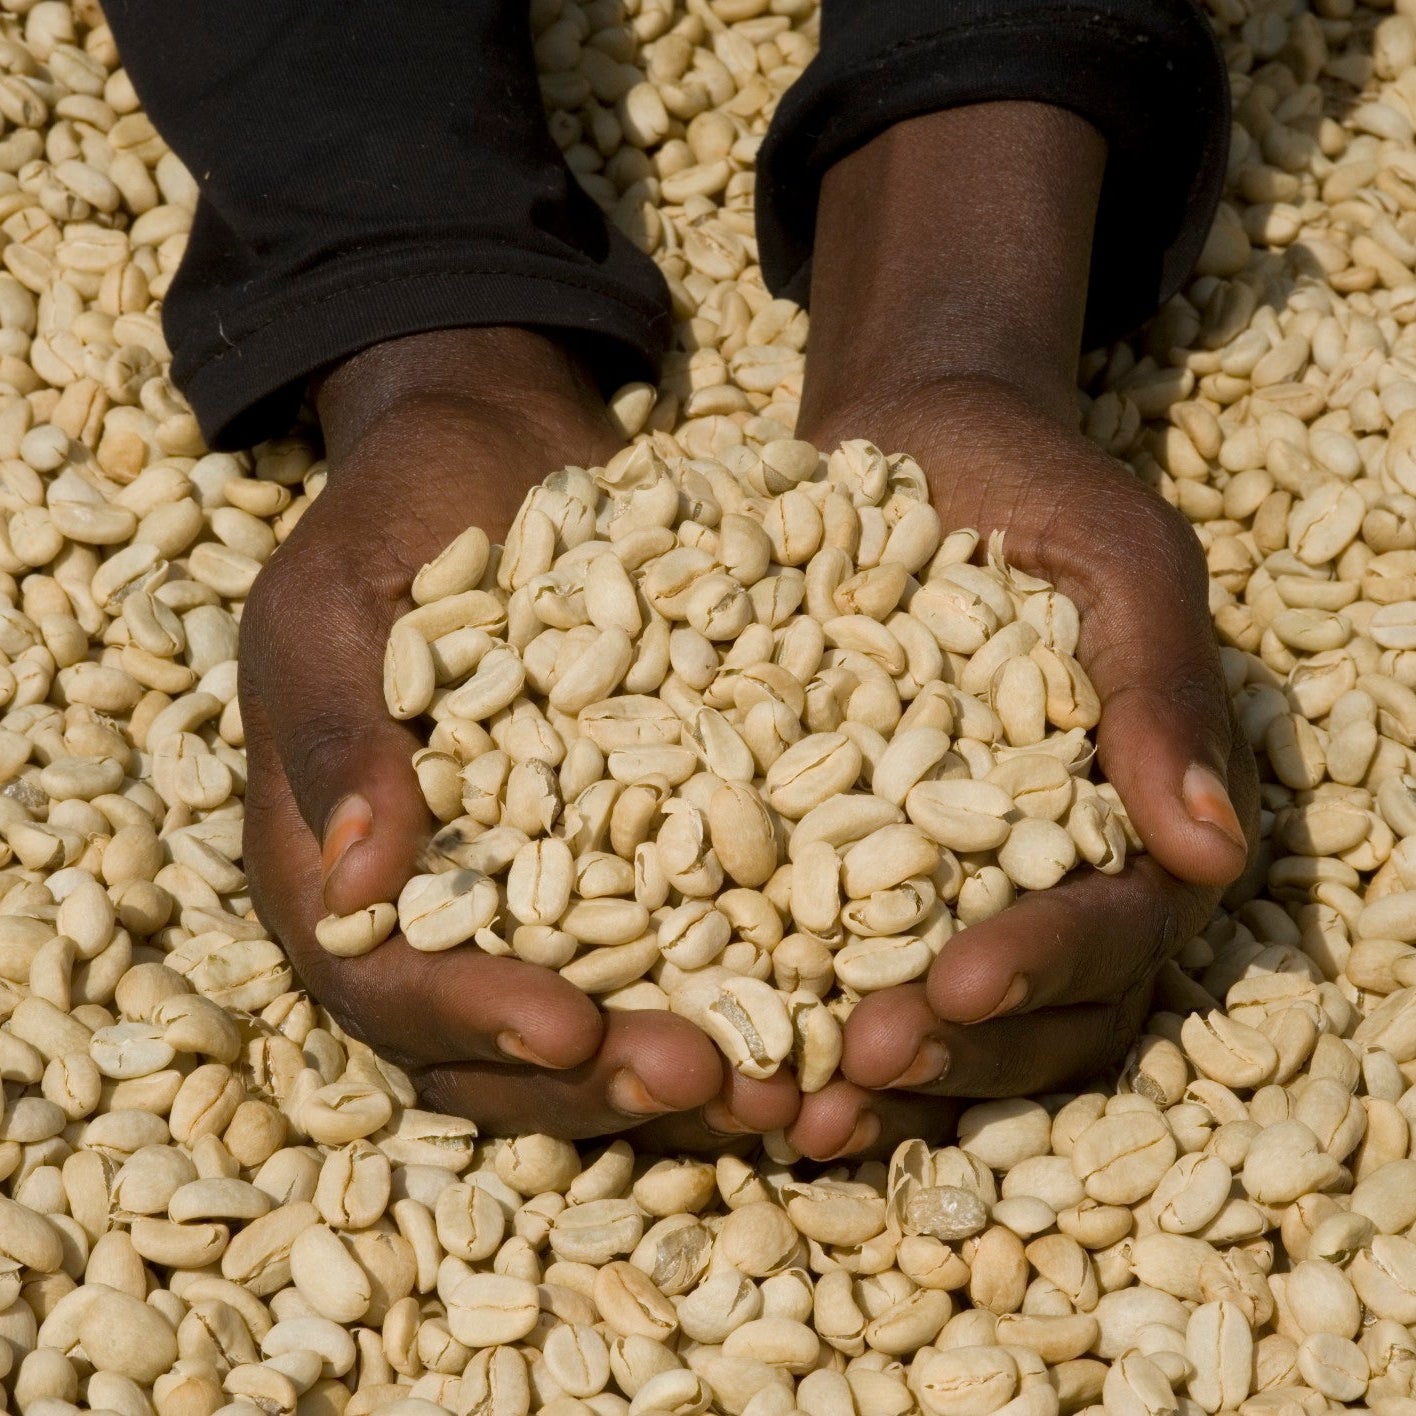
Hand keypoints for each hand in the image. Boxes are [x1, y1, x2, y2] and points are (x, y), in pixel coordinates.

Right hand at [240, 327, 797, 1141]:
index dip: (471, 1019)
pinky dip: (746, 988)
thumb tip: (355, 891)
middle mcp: (441, 912)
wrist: (494, 462)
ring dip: (687, 1071)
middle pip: (501, 1050)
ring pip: (600, 1028)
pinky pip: (682, 944)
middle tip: (712, 1082)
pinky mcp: (633, 858)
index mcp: (339, 875)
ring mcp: (540, 894)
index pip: (388, 986)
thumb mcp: (335, 607)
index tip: (571, 1028)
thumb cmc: (392, 521)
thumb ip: (339, 736)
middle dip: (602, 1081)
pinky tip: (833, 1005)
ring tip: (788, 1087)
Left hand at [783, 377, 1258, 1159]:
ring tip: (787, 1107)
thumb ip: (1162, 694)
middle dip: (948, 1052)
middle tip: (860, 1068)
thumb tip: (1215, 855)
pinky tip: (714, 1043)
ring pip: (926, 1017)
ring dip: (865, 1074)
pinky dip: (778, 1009)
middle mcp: (1034, 877)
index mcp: (1122, 824)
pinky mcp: (831, 860)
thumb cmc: (1031, 494)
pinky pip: (815, 956)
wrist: (909, 448)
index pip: (1113, 928)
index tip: (960, 985)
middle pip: (1021, 1013)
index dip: (1043, 966)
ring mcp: (930, 879)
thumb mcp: (1117, 562)